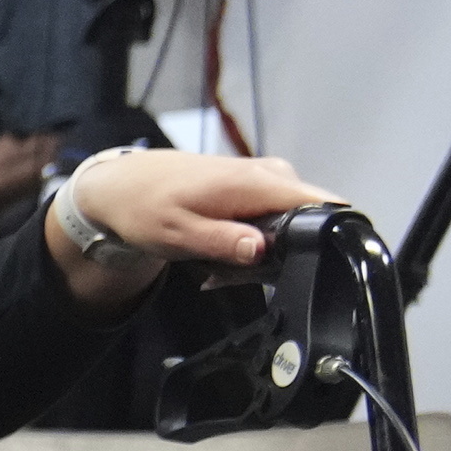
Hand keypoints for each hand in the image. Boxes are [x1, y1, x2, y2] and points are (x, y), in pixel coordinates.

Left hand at [45, 145, 339, 311]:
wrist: (124, 184)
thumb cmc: (146, 208)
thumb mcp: (179, 234)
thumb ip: (223, 242)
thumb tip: (262, 250)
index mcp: (258, 183)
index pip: (324, 206)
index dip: (327, 238)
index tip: (312, 266)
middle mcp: (272, 175)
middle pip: (309, 221)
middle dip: (284, 254)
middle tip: (242, 275)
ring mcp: (267, 178)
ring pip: (291, 223)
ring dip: (263, 251)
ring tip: (222, 265)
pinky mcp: (258, 186)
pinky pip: (273, 217)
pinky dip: (252, 239)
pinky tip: (223, 250)